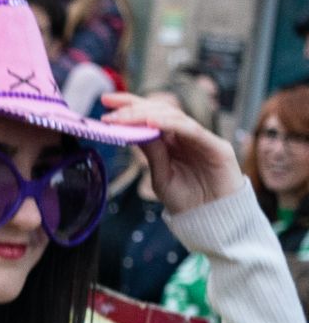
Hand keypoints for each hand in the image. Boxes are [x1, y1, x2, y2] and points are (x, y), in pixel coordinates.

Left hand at [99, 91, 243, 214]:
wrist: (213, 221)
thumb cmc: (187, 201)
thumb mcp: (161, 177)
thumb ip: (152, 154)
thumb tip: (132, 130)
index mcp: (171, 142)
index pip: (149, 116)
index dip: (129, 105)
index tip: (105, 100)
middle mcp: (186, 136)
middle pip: (159, 111)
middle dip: (133, 106)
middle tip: (109, 108)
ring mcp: (202, 139)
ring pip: (174, 116)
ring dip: (146, 114)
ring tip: (123, 117)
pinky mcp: (217, 147)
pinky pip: (192, 130)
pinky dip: (171, 124)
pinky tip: (151, 123)